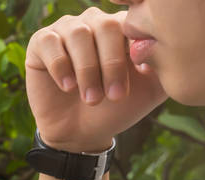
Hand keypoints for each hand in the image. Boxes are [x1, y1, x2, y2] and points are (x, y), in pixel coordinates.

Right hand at [25, 8, 166, 151]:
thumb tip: (162, 45)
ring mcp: (66, 30)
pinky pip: (50, 43)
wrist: (81, 133)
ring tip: (92, 99)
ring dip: (87, 70)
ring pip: (78, 35)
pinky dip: (60, 66)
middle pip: (105, 26)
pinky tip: (67, 87)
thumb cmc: (116, 109)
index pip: (131, 22)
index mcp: (122, 27)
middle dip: (111, 64)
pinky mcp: (41, 43)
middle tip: (115, 96)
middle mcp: (94, 22)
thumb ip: (163, 65)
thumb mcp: (149, 90)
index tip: (139, 75)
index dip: (134, 49)